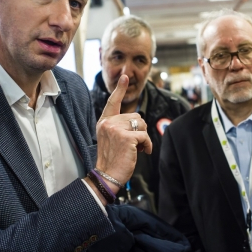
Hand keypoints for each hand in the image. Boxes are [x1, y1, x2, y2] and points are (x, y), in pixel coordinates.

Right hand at [95, 75, 152, 190]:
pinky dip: (147, 145)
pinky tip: (142, 153)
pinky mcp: (126, 137)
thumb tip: (139, 120)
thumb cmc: (113, 160)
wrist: (107, 175)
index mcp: (104, 122)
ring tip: (135, 149)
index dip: (120, 89)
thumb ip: (120, 126)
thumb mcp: (112, 138)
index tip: (125, 77)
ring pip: (142, 125)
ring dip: (143, 138)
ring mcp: (116, 129)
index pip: (113, 102)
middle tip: (133, 145)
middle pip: (136, 116)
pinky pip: (145, 136)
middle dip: (140, 130)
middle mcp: (108, 122)